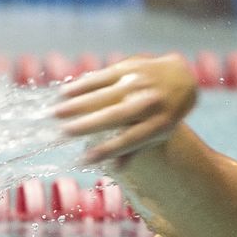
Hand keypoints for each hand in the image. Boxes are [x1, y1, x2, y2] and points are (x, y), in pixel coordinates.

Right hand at [53, 52, 197, 162]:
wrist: (180, 77)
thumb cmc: (163, 113)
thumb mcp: (157, 134)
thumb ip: (135, 150)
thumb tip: (116, 169)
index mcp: (159, 125)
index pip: (131, 140)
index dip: (108, 149)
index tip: (85, 159)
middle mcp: (150, 103)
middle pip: (115, 116)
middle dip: (88, 125)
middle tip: (63, 132)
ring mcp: (140, 82)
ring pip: (105, 94)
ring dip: (79, 103)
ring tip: (56, 112)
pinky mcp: (130, 67)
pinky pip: (103, 76)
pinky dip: (83, 85)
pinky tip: (65, 92)